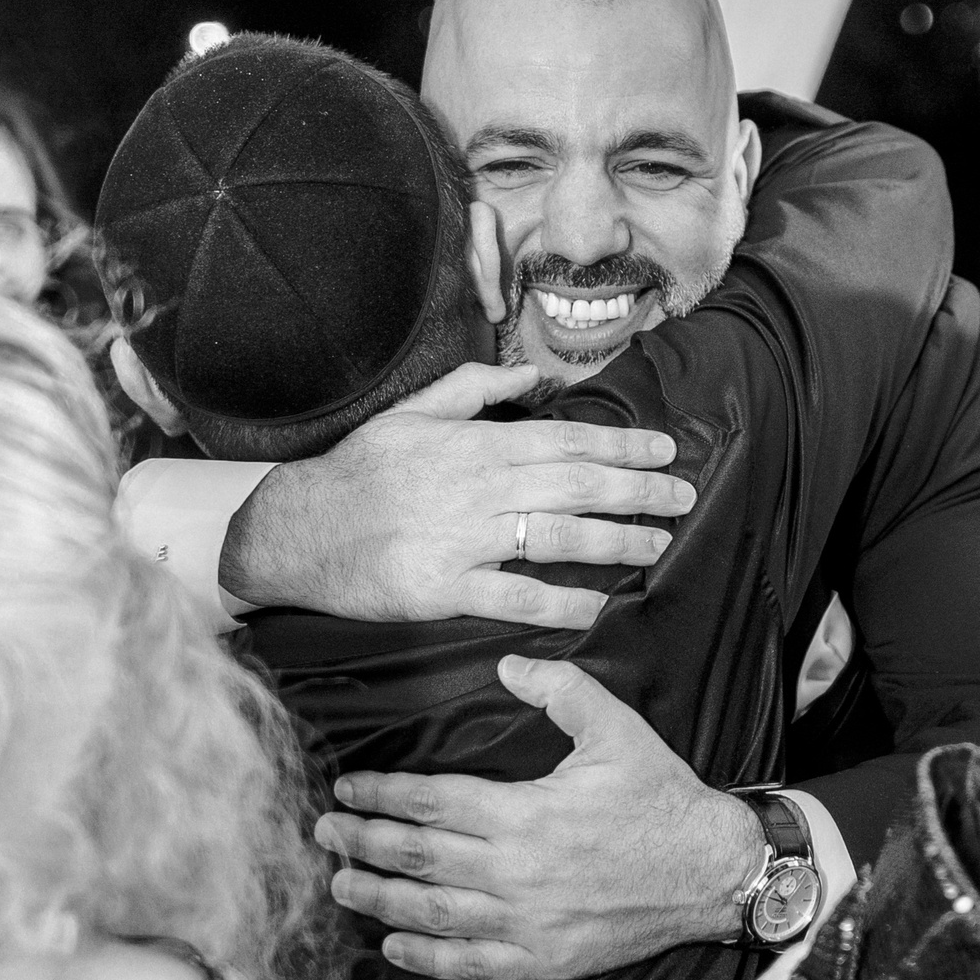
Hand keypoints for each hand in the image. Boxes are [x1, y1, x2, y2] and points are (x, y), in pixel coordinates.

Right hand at [219, 363, 695, 624]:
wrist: (295, 529)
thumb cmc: (358, 470)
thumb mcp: (411, 413)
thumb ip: (474, 388)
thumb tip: (531, 374)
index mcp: (476, 444)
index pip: (568, 439)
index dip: (624, 444)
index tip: (665, 450)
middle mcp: (478, 487)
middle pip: (577, 484)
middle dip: (639, 489)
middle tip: (684, 496)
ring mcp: (462, 539)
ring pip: (557, 536)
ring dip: (616, 540)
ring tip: (658, 543)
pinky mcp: (443, 589)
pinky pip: (515, 596)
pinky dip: (561, 602)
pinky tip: (599, 605)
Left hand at [315, 656, 768, 979]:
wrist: (714, 870)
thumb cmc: (663, 797)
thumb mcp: (618, 728)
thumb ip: (560, 690)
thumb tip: (507, 665)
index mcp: (525, 813)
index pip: (431, 802)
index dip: (382, 795)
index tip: (348, 789)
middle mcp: (516, 871)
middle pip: (418, 858)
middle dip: (364, 842)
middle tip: (325, 832)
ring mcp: (527, 921)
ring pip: (432, 914)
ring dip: (379, 899)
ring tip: (342, 883)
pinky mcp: (544, 957)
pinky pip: (471, 963)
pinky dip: (426, 959)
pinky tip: (393, 949)